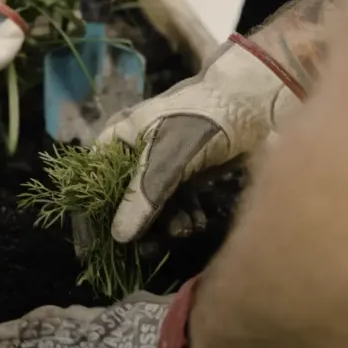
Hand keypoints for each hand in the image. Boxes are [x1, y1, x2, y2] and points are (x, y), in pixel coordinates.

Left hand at [0, 278, 290, 347]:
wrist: (184, 346)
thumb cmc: (183, 338)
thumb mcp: (161, 320)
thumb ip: (144, 315)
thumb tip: (143, 306)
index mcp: (109, 319)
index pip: (68, 316)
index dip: (42, 317)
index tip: (28, 318)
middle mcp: (86, 329)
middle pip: (41, 328)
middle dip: (15, 334)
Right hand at [82, 34, 304, 247]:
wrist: (255, 98)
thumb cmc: (202, 117)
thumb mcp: (167, 156)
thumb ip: (143, 196)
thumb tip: (118, 237)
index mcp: (120, 138)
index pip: (93, 180)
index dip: (92, 212)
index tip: (94, 245)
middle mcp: (137, 151)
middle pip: (125, 197)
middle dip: (137, 224)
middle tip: (149, 249)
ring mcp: (164, 162)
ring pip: (155, 202)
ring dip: (166, 222)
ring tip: (184, 232)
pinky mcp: (190, 171)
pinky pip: (179, 201)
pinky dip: (186, 215)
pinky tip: (197, 225)